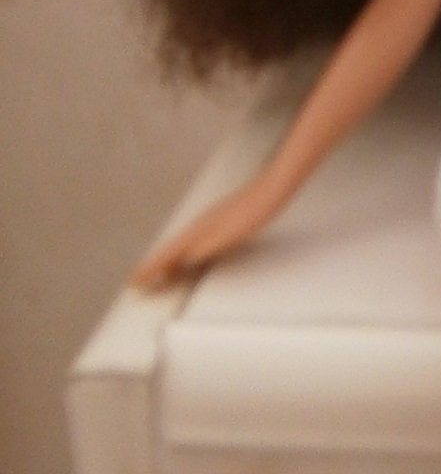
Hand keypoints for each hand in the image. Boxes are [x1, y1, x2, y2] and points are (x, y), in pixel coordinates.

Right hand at [133, 172, 283, 288]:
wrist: (272, 189)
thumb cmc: (255, 211)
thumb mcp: (231, 233)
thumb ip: (208, 247)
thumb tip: (187, 259)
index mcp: (198, 229)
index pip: (167, 252)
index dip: (150, 268)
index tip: (135, 281)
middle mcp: (199, 226)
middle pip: (169, 250)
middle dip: (153, 267)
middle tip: (139, 283)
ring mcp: (208, 224)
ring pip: (181, 248)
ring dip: (168, 263)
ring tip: (159, 279)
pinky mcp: (219, 225)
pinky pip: (193, 245)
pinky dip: (185, 257)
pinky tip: (190, 261)